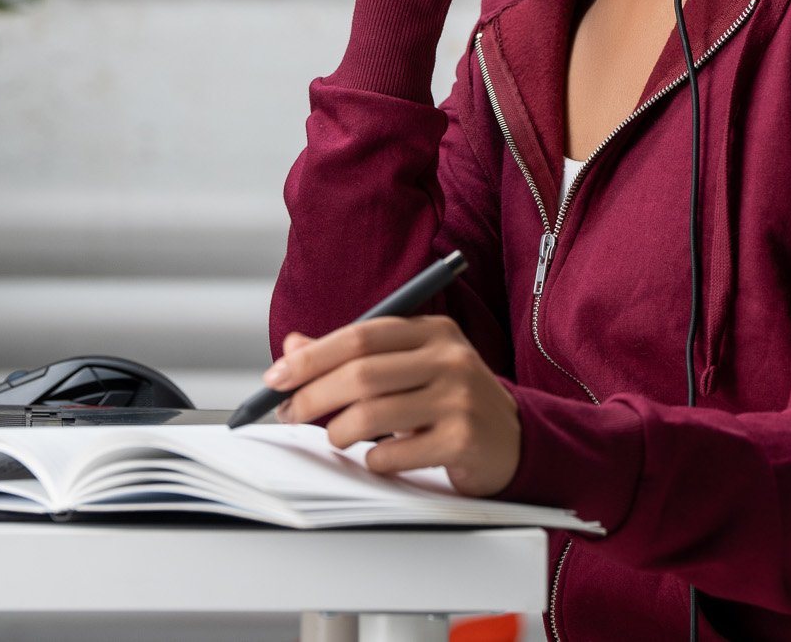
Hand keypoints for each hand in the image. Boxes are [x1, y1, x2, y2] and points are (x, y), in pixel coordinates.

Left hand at [265, 315, 520, 496]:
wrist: (513, 440)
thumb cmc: (449, 401)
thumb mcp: (409, 367)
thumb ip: (354, 355)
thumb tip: (293, 346)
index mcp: (433, 331)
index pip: (360, 335)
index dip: (312, 356)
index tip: (276, 377)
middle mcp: (450, 358)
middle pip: (361, 373)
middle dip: (312, 396)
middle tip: (289, 413)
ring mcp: (459, 398)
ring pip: (372, 414)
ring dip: (338, 432)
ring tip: (334, 438)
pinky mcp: (463, 439)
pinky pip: (395, 452)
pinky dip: (373, 459)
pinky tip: (378, 458)